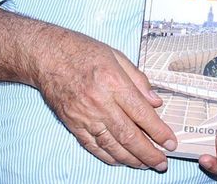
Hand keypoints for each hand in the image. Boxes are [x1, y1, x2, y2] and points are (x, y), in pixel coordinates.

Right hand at [32, 29, 175, 169]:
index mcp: (113, 81)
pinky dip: (108, 156)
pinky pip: (93, 146)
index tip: (170, 142)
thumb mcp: (116, 55)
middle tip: (162, 162)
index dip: (159, 132)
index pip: (142, 114)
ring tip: (145, 165)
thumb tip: (155, 102)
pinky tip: (120, 160)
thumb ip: (138, 79)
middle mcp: (99, 102)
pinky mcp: (73, 123)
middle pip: (129, 135)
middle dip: (149, 153)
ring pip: (112, 145)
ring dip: (131, 159)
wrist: (46, 55)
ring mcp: (84, 115)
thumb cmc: (81, 51)